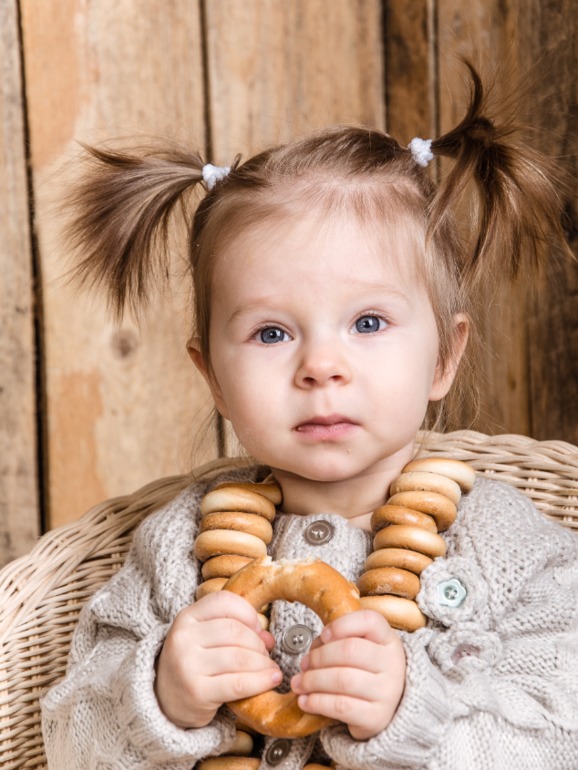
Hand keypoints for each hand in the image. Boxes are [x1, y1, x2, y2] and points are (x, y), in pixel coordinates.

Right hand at [155, 590, 281, 727]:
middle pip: (235, 631)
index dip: (248, 612)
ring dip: (262, 663)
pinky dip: (261, 681)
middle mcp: (183, 638)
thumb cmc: (193, 664)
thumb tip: (268, 637)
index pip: (223, 602)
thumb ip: (234, 629)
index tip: (258, 627)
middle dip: (258, 642)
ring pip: (240, 657)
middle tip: (265, 653)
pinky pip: (238, 683)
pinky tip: (271, 679)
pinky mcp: (197, 692)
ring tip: (269, 668)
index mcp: (186, 618)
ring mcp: (187, 665)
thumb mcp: (204, 638)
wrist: (164, 702)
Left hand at [290, 610, 405, 739]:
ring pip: (343, 680)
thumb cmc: (365, 673)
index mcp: (388, 641)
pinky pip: (341, 706)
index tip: (324, 635)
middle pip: (350, 650)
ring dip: (313, 680)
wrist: (383, 710)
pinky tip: (305, 701)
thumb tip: (313, 651)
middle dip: (319, 656)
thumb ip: (337, 642)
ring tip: (300, 683)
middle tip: (304, 664)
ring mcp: (387, 692)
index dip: (342, 624)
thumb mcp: (360, 650)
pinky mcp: (376, 718)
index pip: (370, 621)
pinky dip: (317, 702)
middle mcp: (393, 664)